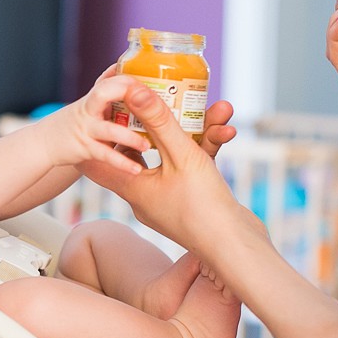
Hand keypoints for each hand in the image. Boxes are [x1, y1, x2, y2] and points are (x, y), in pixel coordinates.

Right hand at [35, 71, 150, 173]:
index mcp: (94, 97)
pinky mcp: (84, 148)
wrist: (43, 143)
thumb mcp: (89, 103)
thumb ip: (107, 91)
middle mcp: (89, 109)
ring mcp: (86, 128)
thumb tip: (122, 69)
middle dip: (127, 92)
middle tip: (152, 101)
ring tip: (148, 146)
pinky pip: (105, 155)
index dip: (128, 77)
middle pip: (103, 92)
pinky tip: (136, 168)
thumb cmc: (74, 123)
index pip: (110, 77)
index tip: (151, 78)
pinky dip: (121, 162)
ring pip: (109, 129)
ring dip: (130, 137)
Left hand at [104, 85, 265, 258]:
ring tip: (218, 108)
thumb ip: (158, 121)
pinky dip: (208, 148)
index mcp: (131, 187)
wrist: (237, 248)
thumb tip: (132, 90)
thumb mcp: (180, 155)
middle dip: (156, 120)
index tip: (107, 108)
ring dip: (196, 130)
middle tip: (160, 96)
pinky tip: (227, 131)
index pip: (99, 158)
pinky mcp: (191, 199)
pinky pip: (193, 166)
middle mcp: (145, 194)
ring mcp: (169, 197)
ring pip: (175, 155)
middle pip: (141, 149)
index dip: (101, 132)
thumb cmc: (203, 207)